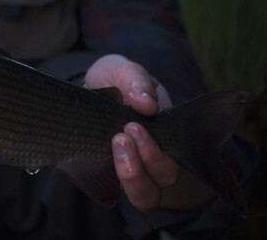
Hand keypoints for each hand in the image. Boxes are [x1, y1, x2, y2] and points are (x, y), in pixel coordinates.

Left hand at [85, 54, 178, 212]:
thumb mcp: (121, 70)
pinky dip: (106, 188)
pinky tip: (90, 165)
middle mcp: (154, 157)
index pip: (183, 152)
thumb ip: (135, 79)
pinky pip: (115, 196)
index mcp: (165, 132)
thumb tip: (147, 103)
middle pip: (166, 176)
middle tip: (124, 133)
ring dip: (134, 176)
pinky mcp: (106, 179)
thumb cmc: (111, 83)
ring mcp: (133, 172)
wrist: (83, 93)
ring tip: (115, 146)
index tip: (135, 125)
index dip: (162, 147)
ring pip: (146, 196)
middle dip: (149, 158)